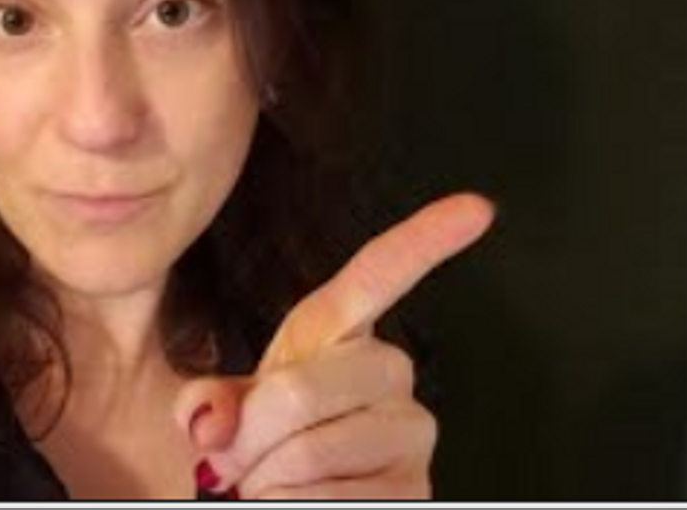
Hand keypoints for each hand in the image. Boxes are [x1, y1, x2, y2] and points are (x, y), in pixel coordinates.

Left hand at [174, 192, 495, 499]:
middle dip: (250, 433)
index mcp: (338, 336)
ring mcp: (410, 433)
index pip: (379, 277)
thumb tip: (212, 421)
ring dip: (267, 479)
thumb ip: (210, 400)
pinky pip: (329, 498)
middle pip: (300, 390)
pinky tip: (301, 500)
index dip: (424, 241)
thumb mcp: (225, 410)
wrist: (271, 495)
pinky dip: (290, 506)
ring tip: (273, 481)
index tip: (475, 207)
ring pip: (309, 451)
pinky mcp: (415, 489)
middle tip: (240, 457)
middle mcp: (389, 374)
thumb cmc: (257, 447)